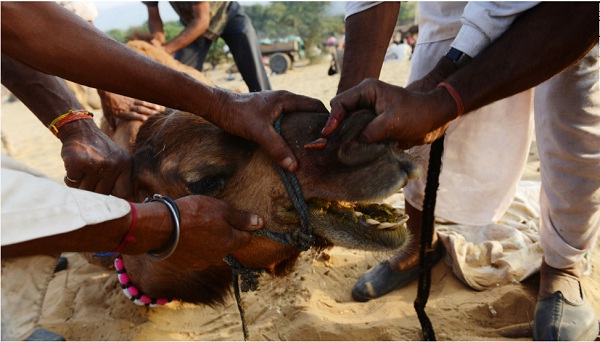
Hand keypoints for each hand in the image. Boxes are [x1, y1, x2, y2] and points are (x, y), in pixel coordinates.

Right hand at [58, 119, 133, 198]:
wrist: (81, 131)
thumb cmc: (100, 151)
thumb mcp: (119, 161)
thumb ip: (123, 181)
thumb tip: (127, 206)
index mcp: (125, 166)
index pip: (125, 194)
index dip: (116, 198)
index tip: (110, 197)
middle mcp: (112, 166)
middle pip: (102, 195)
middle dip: (95, 188)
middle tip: (93, 174)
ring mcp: (95, 165)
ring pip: (86, 191)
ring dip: (81, 184)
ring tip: (84, 170)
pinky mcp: (77, 163)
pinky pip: (73, 184)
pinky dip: (71, 179)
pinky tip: (76, 168)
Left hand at [99, 90, 163, 128]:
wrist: (106, 92)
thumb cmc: (106, 105)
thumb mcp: (107, 115)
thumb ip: (111, 123)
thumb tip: (113, 131)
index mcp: (122, 113)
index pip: (132, 115)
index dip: (139, 117)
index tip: (146, 119)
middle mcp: (127, 108)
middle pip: (139, 109)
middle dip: (148, 112)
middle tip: (157, 115)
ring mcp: (130, 102)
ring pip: (142, 104)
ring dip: (150, 106)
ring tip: (158, 108)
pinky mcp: (131, 98)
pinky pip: (140, 100)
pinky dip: (147, 101)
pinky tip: (153, 102)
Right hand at [167, 195, 262, 269]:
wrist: (162, 228)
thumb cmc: (194, 214)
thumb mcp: (221, 209)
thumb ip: (241, 218)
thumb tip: (260, 223)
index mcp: (230, 242)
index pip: (246, 238)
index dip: (243, 229)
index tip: (237, 221)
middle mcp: (219, 256)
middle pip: (227, 245)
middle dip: (222, 235)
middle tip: (210, 220)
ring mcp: (201, 262)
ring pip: (210, 251)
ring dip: (206, 242)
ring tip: (194, 227)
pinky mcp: (185, 265)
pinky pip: (193, 256)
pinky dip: (192, 248)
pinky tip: (184, 237)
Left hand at [209, 90, 327, 171]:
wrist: (216, 107)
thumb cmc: (237, 114)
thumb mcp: (259, 132)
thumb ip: (277, 148)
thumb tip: (294, 166)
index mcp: (287, 99)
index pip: (315, 106)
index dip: (325, 119)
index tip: (329, 136)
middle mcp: (284, 100)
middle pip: (308, 112)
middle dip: (315, 127)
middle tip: (320, 145)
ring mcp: (276, 107)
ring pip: (297, 118)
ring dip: (302, 131)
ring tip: (308, 148)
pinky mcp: (268, 114)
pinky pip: (286, 123)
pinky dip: (291, 133)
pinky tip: (290, 146)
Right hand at [327, 78, 457, 148]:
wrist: (434, 117)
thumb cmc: (415, 114)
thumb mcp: (391, 123)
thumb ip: (370, 133)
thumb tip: (351, 146)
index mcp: (367, 90)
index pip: (340, 102)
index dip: (333, 118)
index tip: (328, 134)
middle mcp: (364, 98)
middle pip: (340, 112)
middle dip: (336, 128)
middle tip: (330, 144)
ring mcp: (367, 110)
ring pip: (347, 123)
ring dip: (345, 135)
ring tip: (338, 149)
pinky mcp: (372, 122)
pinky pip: (357, 131)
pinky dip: (354, 140)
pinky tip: (351, 151)